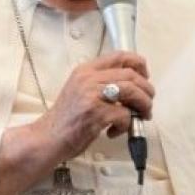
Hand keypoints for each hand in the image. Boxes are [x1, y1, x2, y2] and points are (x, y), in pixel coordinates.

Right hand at [32, 51, 154, 160]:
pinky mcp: (96, 113)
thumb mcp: (80, 90)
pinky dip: (126, 125)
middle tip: (147, 103)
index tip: (145, 76)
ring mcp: (92, 95)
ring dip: (143, 105)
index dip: (139, 64)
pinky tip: (114, 130)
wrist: (47, 138)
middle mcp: (88, 78)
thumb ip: (101, 83)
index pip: (119, 56)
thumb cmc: (65, 119)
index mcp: (85, 70)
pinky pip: (125, 114)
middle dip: (146, 90)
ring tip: (141, 116)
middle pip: (131, 75)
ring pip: (132, 91)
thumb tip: (132, 85)